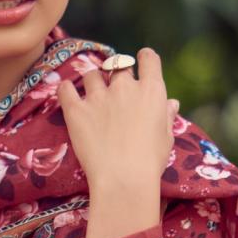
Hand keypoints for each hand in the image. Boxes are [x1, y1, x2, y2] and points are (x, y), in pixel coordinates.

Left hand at [56, 46, 177, 195]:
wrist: (123, 179)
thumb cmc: (150, 162)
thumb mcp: (166, 138)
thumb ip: (167, 116)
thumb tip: (171, 103)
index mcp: (151, 91)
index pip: (149, 59)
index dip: (144, 59)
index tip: (140, 65)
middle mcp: (125, 87)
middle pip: (118, 66)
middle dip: (117, 74)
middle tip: (115, 91)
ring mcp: (99, 97)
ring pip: (92, 75)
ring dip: (93, 82)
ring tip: (92, 97)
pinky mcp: (76, 110)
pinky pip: (65, 89)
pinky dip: (65, 89)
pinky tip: (67, 92)